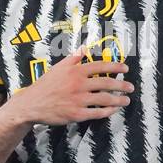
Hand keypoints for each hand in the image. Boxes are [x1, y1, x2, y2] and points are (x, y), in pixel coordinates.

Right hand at [11, 49, 132, 126]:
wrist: (32, 104)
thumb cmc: (46, 85)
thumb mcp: (59, 68)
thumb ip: (74, 58)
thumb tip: (84, 48)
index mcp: (75, 71)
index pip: (100, 66)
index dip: (115, 67)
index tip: (125, 69)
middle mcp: (79, 84)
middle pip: (106, 83)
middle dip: (121, 85)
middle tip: (130, 87)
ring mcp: (78, 100)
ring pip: (105, 99)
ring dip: (119, 100)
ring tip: (126, 100)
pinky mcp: (77, 114)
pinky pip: (97, 113)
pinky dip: (108, 111)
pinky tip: (114, 110)